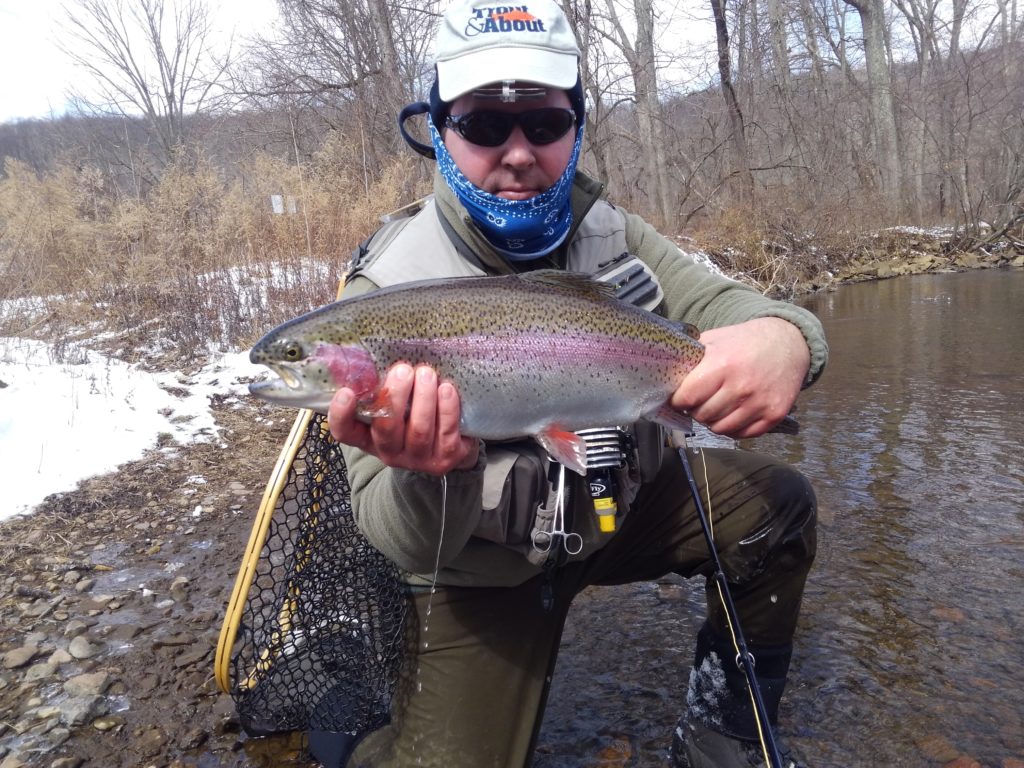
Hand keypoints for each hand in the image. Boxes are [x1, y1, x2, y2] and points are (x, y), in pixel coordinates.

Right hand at [327, 363, 480, 474]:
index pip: (345, 432)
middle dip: (395, 396)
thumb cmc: (414, 413)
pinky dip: (447, 409)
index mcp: (369, 437)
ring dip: (423, 398)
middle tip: (403, 370)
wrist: (451, 444)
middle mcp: (390, 452)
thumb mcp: (394, 402)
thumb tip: (366, 355)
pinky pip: (446, 433)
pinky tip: (446, 389)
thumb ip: (379, 386)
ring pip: (419, 430)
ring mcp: (418, 459)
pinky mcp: (446, 458)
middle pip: (386, 428)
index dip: (341, 415)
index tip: (346, 391)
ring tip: (427, 373)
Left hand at [670, 317, 808, 437]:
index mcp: (722, 364)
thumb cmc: (746, 341)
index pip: (688, 397)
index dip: (679, 400)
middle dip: (696, 410)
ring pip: (721, 429)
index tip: (680, 398)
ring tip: (716, 407)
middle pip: (703, 415)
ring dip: (713, 421)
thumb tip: (667, 378)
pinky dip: (733, 429)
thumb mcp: (716, 339)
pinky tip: (733, 414)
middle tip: (700, 402)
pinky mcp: (773, 415)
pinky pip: (742, 435)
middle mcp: (741, 386)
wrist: (788, 343)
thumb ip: (693, 358)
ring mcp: (759, 403)